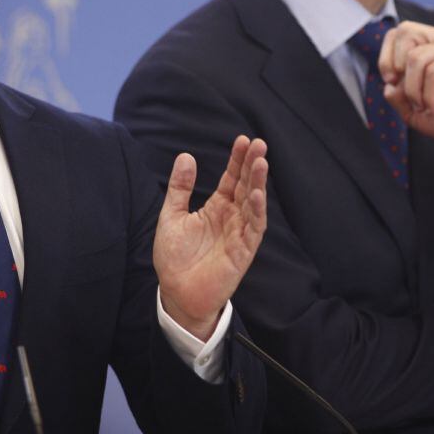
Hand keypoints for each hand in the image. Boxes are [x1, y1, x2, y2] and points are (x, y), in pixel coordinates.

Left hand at [154, 136, 267, 340]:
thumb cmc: (175, 257)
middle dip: (253, 165)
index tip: (242, 140)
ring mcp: (239, 233)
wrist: (176, 293)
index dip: (237, 160)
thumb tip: (186, 156)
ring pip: (253, 204)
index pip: (231, 178)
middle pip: (246, 186)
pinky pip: (253, 229)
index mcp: (216, 207)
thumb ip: (180, 188)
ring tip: (261, 162)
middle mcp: (231, 217)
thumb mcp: (172, 216)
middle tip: (259, 143)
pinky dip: (256, 211)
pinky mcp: (242, 251)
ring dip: (258, 183)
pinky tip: (256, 194)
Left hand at [377, 21, 433, 148]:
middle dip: (397, 67)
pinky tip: (433, 106)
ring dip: (414, 90)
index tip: (391, 82)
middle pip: (406, 32)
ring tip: (424, 107)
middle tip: (407, 94)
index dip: (386, 56)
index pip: (400, 32)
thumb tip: (388, 83)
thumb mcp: (411, 108)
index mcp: (432, 44)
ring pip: (417, 57)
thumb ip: (395, 93)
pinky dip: (428, 94)